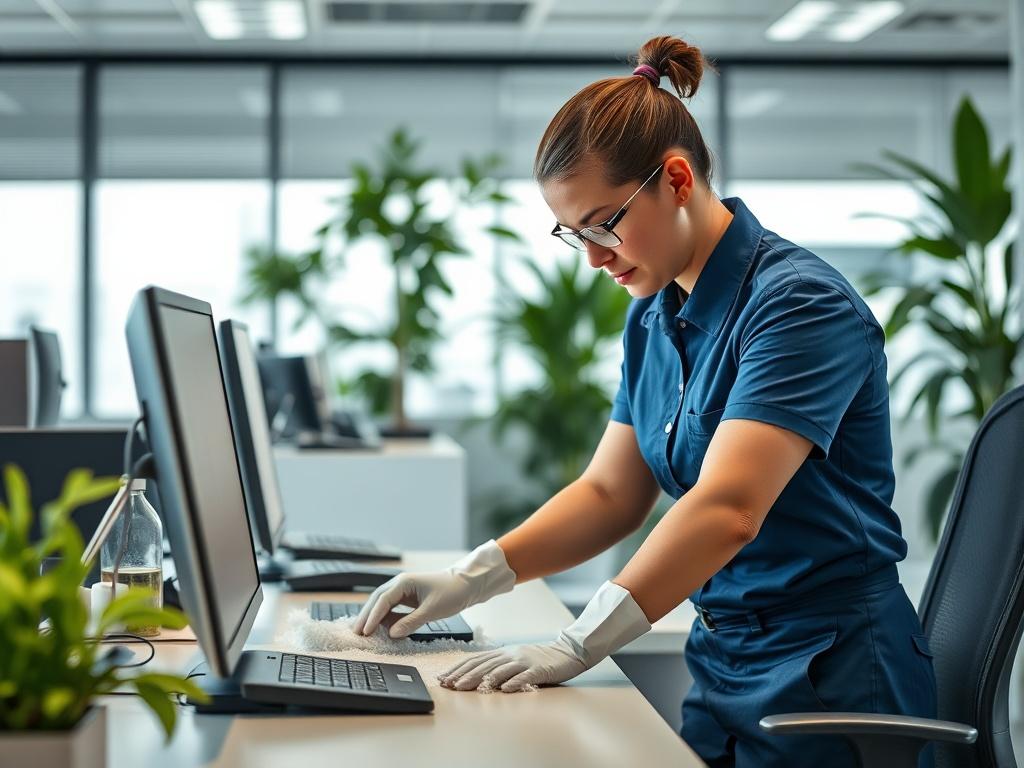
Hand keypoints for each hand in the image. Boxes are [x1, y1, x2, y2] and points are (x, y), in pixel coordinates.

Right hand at [352, 540, 515, 638]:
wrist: (467, 584)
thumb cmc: (452, 592)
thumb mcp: (432, 610)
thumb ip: (411, 622)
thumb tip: (392, 634)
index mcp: (404, 582)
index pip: (382, 600)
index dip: (372, 616)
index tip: (365, 631)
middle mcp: (400, 584)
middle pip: (377, 600)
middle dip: (366, 616)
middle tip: (356, 633)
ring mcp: (404, 590)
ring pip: (383, 604)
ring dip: (373, 617)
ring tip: (363, 632)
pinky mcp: (409, 598)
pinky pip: (393, 608)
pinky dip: (385, 618)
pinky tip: (381, 629)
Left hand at [438, 638, 586, 691]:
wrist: (566, 652)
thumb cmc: (539, 658)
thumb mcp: (515, 659)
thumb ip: (498, 665)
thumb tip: (476, 676)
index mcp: (503, 652)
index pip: (476, 659)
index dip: (458, 668)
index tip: (443, 677)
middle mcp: (510, 654)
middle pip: (483, 664)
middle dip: (463, 674)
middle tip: (448, 684)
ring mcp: (524, 661)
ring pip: (499, 670)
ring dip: (480, 679)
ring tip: (465, 686)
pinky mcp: (538, 669)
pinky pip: (524, 677)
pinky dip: (513, 682)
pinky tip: (504, 689)